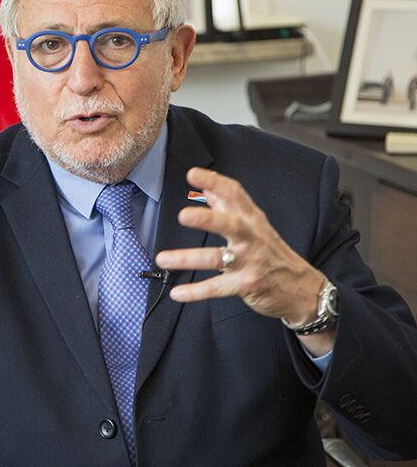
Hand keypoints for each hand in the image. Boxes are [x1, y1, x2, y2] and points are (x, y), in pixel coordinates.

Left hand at [155, 167, 327, 339]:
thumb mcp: (256, 227)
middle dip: (206, 219)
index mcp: (252, 220)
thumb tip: (208, 190)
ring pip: (216, 258)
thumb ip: (230, 208)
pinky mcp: (246, 285)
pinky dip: (195, 291)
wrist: (302, 289)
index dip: (214, 182)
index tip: (193, 174)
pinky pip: (217, 288)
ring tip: (163, 258)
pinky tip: (178, 292)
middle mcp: (251, 238)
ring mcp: (249, 263)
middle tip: (183, 215)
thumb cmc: (273, 254)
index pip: (235, 194)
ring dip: (187, 259)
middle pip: (230, 224)